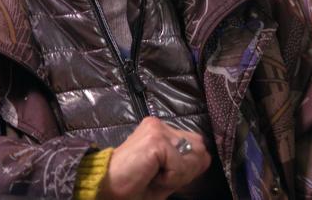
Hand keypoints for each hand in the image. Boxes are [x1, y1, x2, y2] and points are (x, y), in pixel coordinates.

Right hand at [97, 117, 211, 199]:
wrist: (105, 187)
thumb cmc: (131, 184)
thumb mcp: (165, 174)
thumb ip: (185, 164)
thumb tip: (206, 159)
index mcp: (160, 130)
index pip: (196, 143)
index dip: (189, 166)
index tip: (166, 176)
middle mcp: (159, 124)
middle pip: (199, 148)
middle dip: (186, 169)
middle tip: (160, 177)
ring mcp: (157, 129)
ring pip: (192, 156)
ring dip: (178, 174)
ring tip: (155, 176)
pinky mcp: (155, 139)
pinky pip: (179, 164)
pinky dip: (170, 178)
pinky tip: (151, 176)